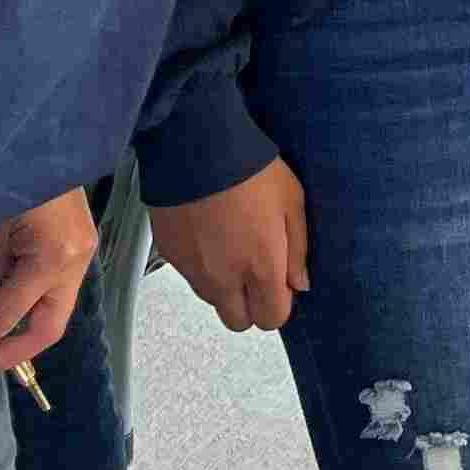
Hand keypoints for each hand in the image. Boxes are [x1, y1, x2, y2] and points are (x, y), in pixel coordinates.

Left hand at [0, 189, 97, 377]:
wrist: (33, 132)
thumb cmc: (0, 175)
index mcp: (53, 257)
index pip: (9, 316)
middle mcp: (78, 260)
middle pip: (49, 328)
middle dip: (9, 351)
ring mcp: (85, 250)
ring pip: (55, 309)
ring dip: (20, 326)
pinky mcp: (79, 242)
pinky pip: (54, 287)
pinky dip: (28, 302)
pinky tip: (2, 303)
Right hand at [152, 157, 307, 332]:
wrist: (197, 148)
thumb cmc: (250, 170)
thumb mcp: (292, 202)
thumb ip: (297, 250)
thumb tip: (299, 283)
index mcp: (261, 267)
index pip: (272, 318)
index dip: (279, 303)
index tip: (281, 282)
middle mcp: (225, 279)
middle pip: (238, 321)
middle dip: (250, 304)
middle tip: (256, 271)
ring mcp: (194, 270)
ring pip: (213, 300)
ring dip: (225, 286)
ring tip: (231, 245)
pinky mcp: (170, 256)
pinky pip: (190, 276)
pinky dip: (201, 265)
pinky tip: (209, 234)